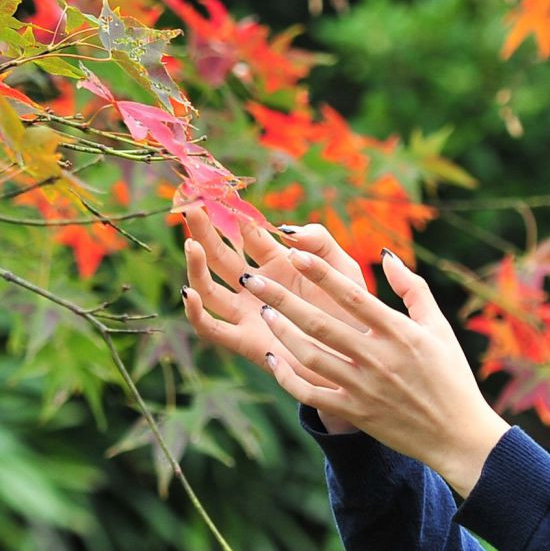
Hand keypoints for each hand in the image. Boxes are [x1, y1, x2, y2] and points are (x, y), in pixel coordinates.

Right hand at [179, 211, 359, 432]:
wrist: (359, 358)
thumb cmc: (353, 311)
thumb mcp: (342, 268)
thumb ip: (320, 241)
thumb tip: (286, 230)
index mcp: (277, 263)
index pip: (247, 234)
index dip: (232, 213)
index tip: (217, 191)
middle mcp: (256, 286)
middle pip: (221, 255)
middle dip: (205, 231)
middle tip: (192, 207)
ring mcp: (247, 314)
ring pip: (208, 287)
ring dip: (196, 265)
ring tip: (192, 243)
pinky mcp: (245, 341)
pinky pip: (210, 328)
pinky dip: (195, 312)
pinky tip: (191, 292)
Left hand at [238, 229, 510, 497]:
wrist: (458, 436)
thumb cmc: (450, 376)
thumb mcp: (438, 328)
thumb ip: (413, 289)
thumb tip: (385, 255)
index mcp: (399, 332)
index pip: (351, 294)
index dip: (320, 271)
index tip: (293, 251)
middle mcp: (378, 358)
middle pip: (319, 323)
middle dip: (281, 298)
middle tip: (251, 278)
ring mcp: (363, 388)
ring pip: (309, 356)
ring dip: (281, 332)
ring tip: (263, 312)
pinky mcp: (355, 412)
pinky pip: (310, 394)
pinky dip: (287, 376)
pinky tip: (272, 357)